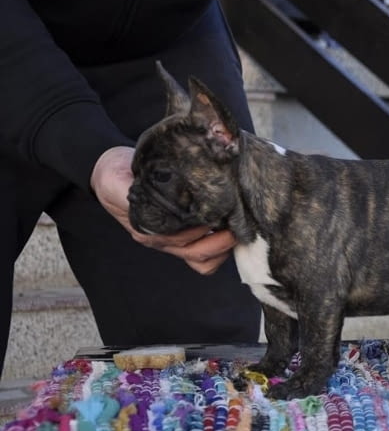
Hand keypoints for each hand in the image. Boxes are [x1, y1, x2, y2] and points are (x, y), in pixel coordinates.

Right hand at [90, 146, 235, 273]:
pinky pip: (204, 254)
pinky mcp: (183, 234)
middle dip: (221, 243)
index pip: (180, 241)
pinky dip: (220, 246)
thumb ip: (130, 193)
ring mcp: (173, 240)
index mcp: (148, 229)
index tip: (217, 214)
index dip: (201, 231)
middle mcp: (162, 240)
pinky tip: (228, 227)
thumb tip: (145, 199)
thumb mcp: (117, 181)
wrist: (109, 170)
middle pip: (197, 255)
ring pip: (203, 260)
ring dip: (222, 249)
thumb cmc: (115, 175)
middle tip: (236, 224)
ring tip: (235, 228)